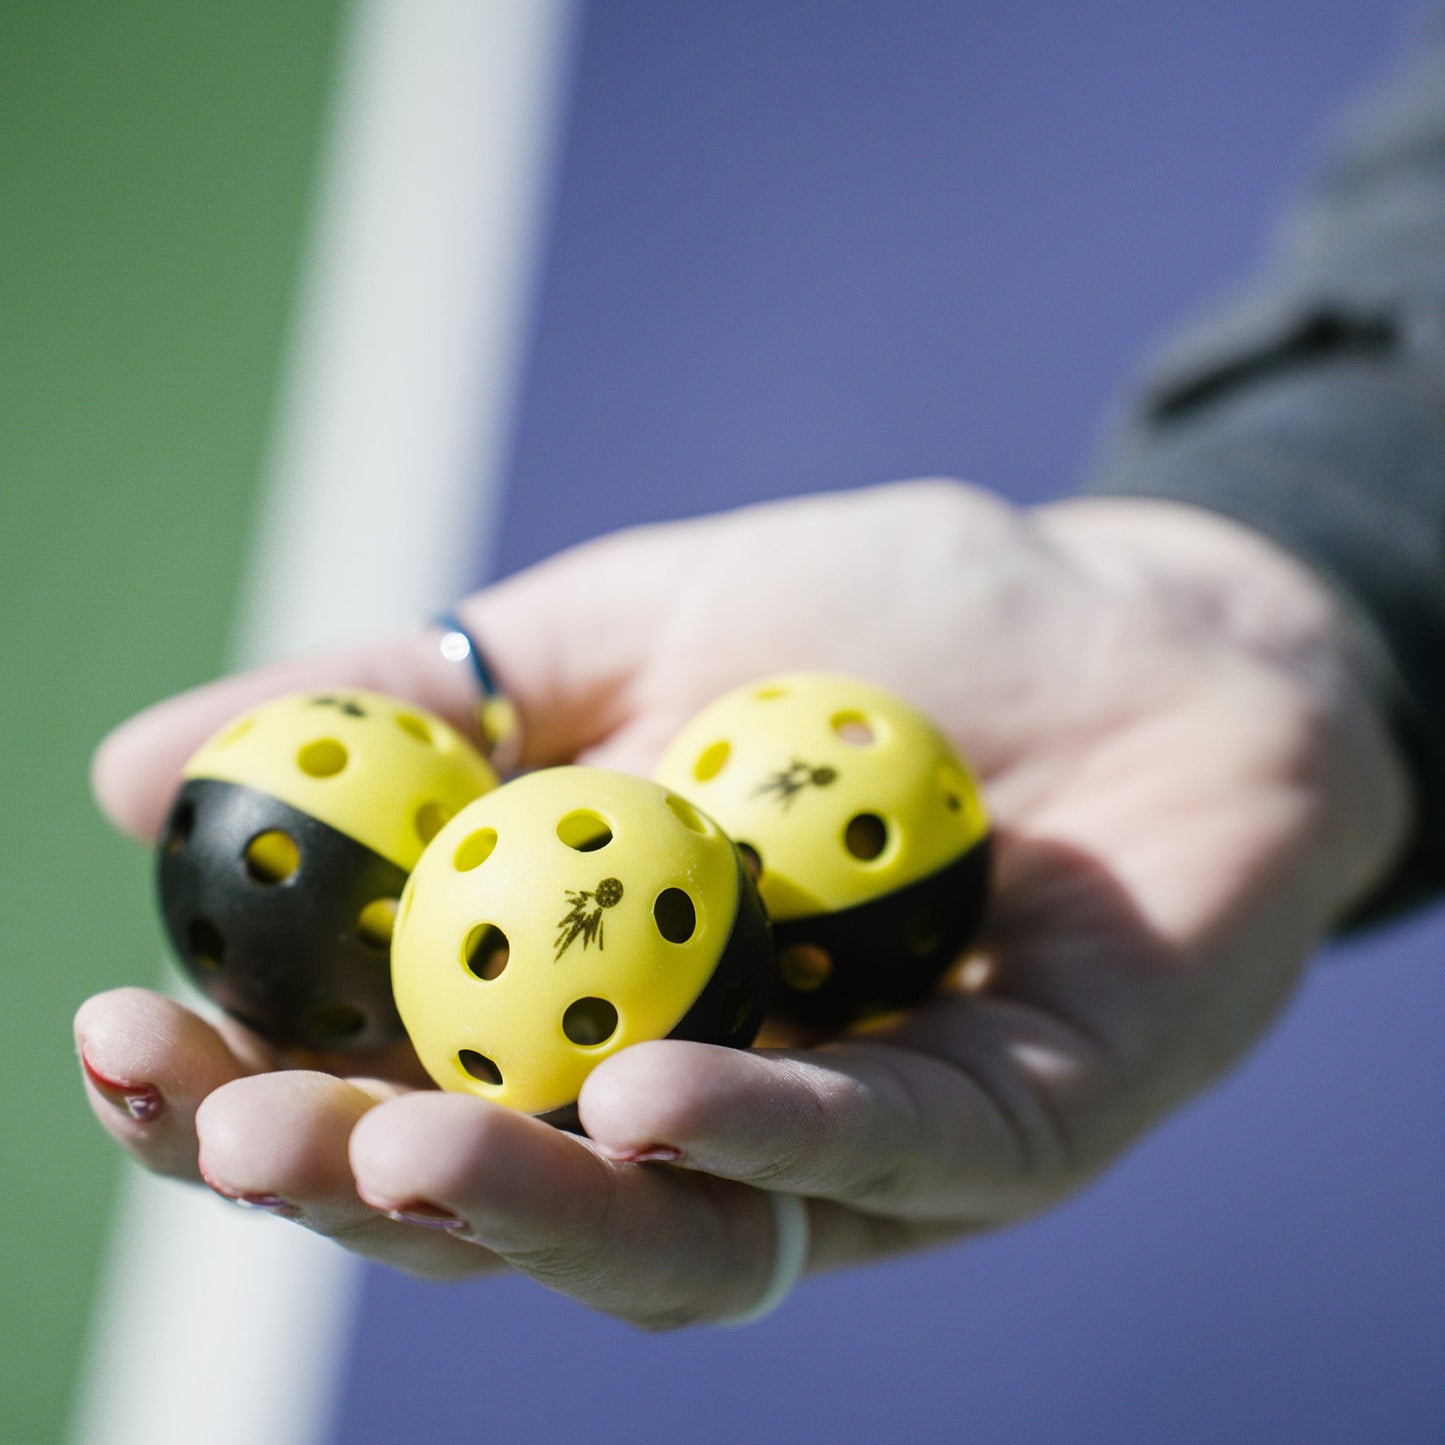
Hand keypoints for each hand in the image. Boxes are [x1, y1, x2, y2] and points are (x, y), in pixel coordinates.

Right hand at [76, 479, 1410, 1326]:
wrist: (1144, 618)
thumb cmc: (885, 619)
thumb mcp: (630, 620)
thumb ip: (430, 708)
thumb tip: (134, 776)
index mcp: (596, 987)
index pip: (396, 1074)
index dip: (250, 1080)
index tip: (126, 1033)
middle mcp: (706, 1093)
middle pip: (510, 1195)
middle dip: (353, 1184)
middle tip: (236, 1130)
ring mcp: (860, 1138)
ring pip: (677, 1241)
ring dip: (525, 1208)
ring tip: (392, 1145)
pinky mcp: (1016, 1132)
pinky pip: (884, 1166)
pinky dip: (760, 1136)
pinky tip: (644, 1095)